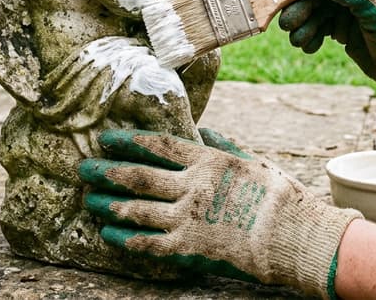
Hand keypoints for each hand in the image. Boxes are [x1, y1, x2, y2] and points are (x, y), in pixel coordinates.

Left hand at [79, 128, 360, 298]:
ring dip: (109, 204)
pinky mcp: (189, 247)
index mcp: (206, 160)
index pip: (157, 145)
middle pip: (138, 176)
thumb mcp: (250, 160)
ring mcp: (187, 218)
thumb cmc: (277, 194)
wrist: (291, 234)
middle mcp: (191, 186)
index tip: (106, 139)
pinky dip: (125, 239)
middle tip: (84, 168)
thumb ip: (222, 144)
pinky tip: (109, 235)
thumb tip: (202, 128)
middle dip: (107, 172)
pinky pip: (148, 244)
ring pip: (136, 209)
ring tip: (90, 200)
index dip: (128, 141)